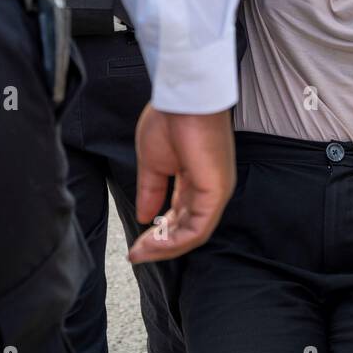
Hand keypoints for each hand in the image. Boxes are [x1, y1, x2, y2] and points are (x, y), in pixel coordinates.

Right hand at [128, 107, 235, 263]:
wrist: (182, 99)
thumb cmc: (171, 119)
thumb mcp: (153, 163)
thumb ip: (151, 191)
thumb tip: (144, 216)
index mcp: (197, 178)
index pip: (180, 213)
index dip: (158, 231)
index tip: (136, 243)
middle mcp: (210, 187)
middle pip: (186, 227)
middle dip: (159, 244)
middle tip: (136, 254)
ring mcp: (215, 191)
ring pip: (193, 233)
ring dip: (165, 247)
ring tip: (141, 252)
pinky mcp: (216, 192)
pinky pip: (197, 229)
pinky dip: (175, 241)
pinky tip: (154, 244)